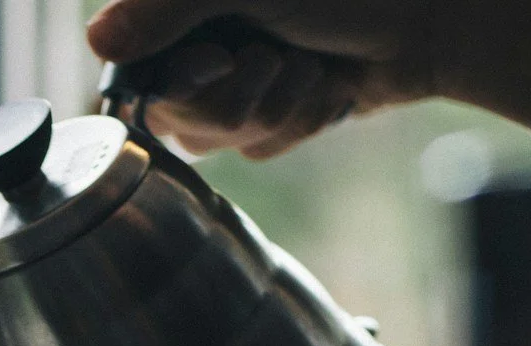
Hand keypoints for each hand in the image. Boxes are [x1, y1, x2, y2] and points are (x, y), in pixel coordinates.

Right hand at [85, 0, 442, 157]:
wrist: (434, 17)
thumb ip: (165, 8)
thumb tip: (95, 40)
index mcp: (184, 8)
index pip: (135, 74)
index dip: (179, 84)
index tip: (220, 60)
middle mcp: (201, 40)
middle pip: (178, 120)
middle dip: (240, 100)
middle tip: (277, 58)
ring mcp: (238, 78)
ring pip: (223, 140)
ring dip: (279, 109)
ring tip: (312, 68)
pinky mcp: (273, 107)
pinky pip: (261, 147)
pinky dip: (302, 120)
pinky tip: (327, 87)